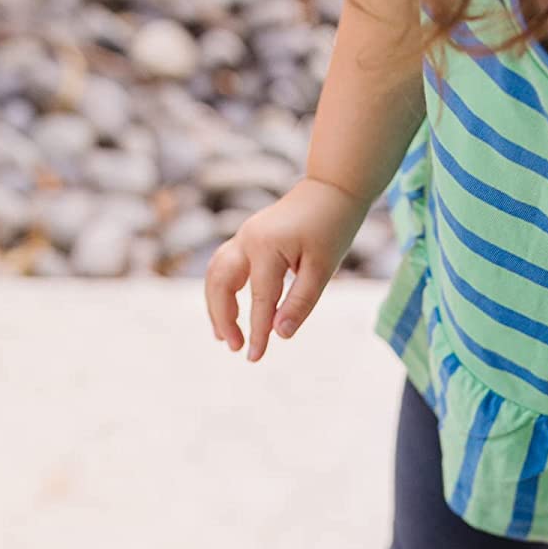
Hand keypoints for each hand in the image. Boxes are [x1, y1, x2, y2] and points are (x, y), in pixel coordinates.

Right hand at [203, 176, 367, 361]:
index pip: (260, 299)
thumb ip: (300, 302)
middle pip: (220, 284)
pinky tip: (231, 312)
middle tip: (236, 347)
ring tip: (225, 335)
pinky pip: (224, 267)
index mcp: (267, 247)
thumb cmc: (331, 228)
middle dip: (224, 318)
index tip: (254, 358)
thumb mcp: (322, 269)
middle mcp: (247, 240)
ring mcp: (243, 237)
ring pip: (215, 274)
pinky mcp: (246, 239)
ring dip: (216, 305)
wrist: (331, 190)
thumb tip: (280, 334)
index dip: (257, 331)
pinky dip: (223, 291)